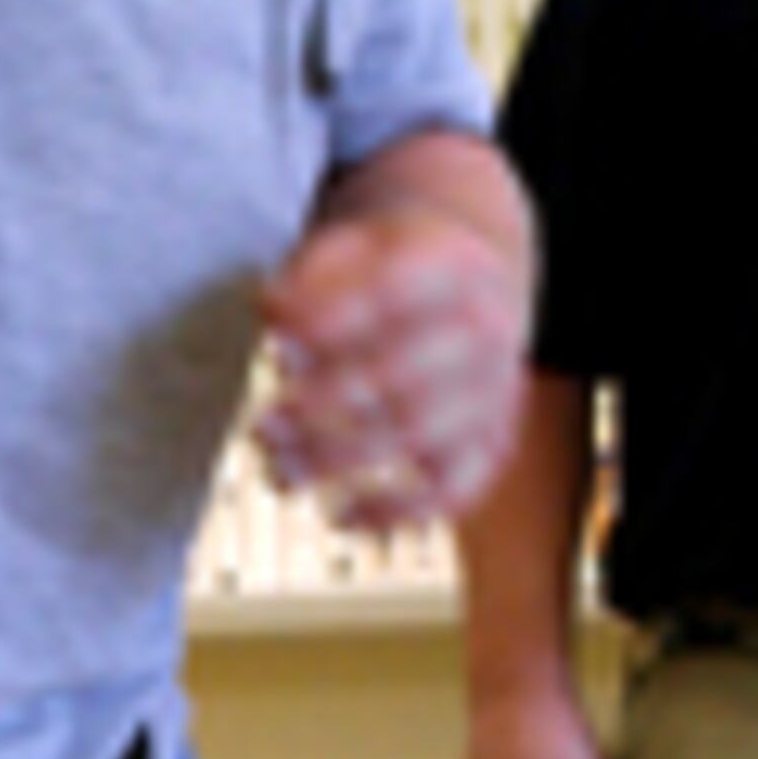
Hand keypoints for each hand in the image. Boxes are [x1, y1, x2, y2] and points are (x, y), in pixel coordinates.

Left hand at [254, 200, 527, 535]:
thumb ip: (316, 273)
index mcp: (454, 266)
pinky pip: (454, 489)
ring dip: (340, 460)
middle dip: (322, 406)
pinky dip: (398, 511)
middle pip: (401, 377)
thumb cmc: (398, 268)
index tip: (276, 345)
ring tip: (280, 473)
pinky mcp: (494, 443)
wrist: (480, 286)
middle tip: (263, 427)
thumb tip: (273, 312)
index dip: (330, 326)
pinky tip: (341, 516)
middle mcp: (485, 331)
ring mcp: (494, 392)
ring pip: (418, 437)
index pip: (393, 297)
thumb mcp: (361, 242)